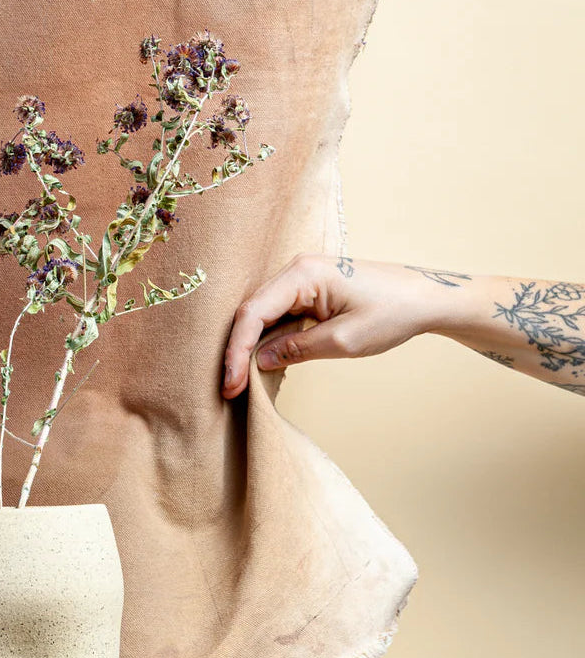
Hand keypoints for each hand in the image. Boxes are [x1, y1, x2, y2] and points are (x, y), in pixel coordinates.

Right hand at [222, 253, 453, 398]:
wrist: (426, 298)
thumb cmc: (392, 312)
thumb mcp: (342, 340)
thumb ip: (296, 349)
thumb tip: (259, 361)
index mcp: (303, 273)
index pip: (252, 313)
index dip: (236, 351)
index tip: (231, 385)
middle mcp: (297, 268)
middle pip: (251, 311)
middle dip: (237, 351)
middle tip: (230, 388)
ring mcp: (302, 277)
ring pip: (261, 314)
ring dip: (249, 346)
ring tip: (241, 380)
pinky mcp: (310, 289)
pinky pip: (278, 314)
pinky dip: (267, 338)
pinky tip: (262, 362)